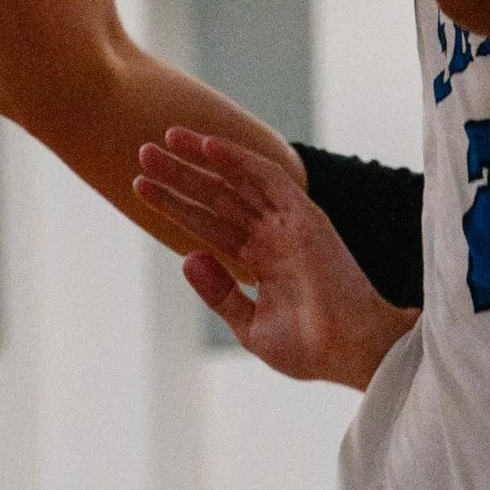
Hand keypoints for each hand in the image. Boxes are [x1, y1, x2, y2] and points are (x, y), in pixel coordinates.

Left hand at [137, 128, 417, 387]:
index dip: (174, 204)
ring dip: (203, 158)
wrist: (350, 352)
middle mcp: (272, 236)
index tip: (139, 187)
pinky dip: (238, 159)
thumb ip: (219, 292)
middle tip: (144, 152)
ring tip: (166, 137)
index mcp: (260, 260)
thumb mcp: (249, 325)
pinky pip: (268, 178)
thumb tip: (186, 258)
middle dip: (181, 174)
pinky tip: (208, 146)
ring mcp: (288, 224)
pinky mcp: (305, 217)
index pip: (208, 225)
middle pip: (217, 197)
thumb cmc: (309, 348)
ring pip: (238, 181)